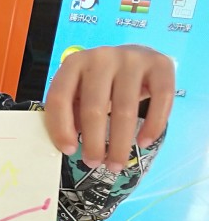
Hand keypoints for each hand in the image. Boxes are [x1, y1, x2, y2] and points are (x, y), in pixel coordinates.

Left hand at [44, 45, 173, 173]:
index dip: (61, 127)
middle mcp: (102, 57)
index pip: (60, 97)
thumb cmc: (102, 83)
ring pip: (125, 109)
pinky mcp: (160, 65)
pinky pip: (160, 99)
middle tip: (94, 163)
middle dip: (93, 142)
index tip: (69, 151)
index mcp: (74, 63)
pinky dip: (152, 125)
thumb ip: (70, 114)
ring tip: (116, 163)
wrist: (136, 58)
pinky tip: (143, 143)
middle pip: (94, 107)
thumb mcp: (79, 93)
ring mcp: (132, 59)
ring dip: (120, 143)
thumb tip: (68, 146)